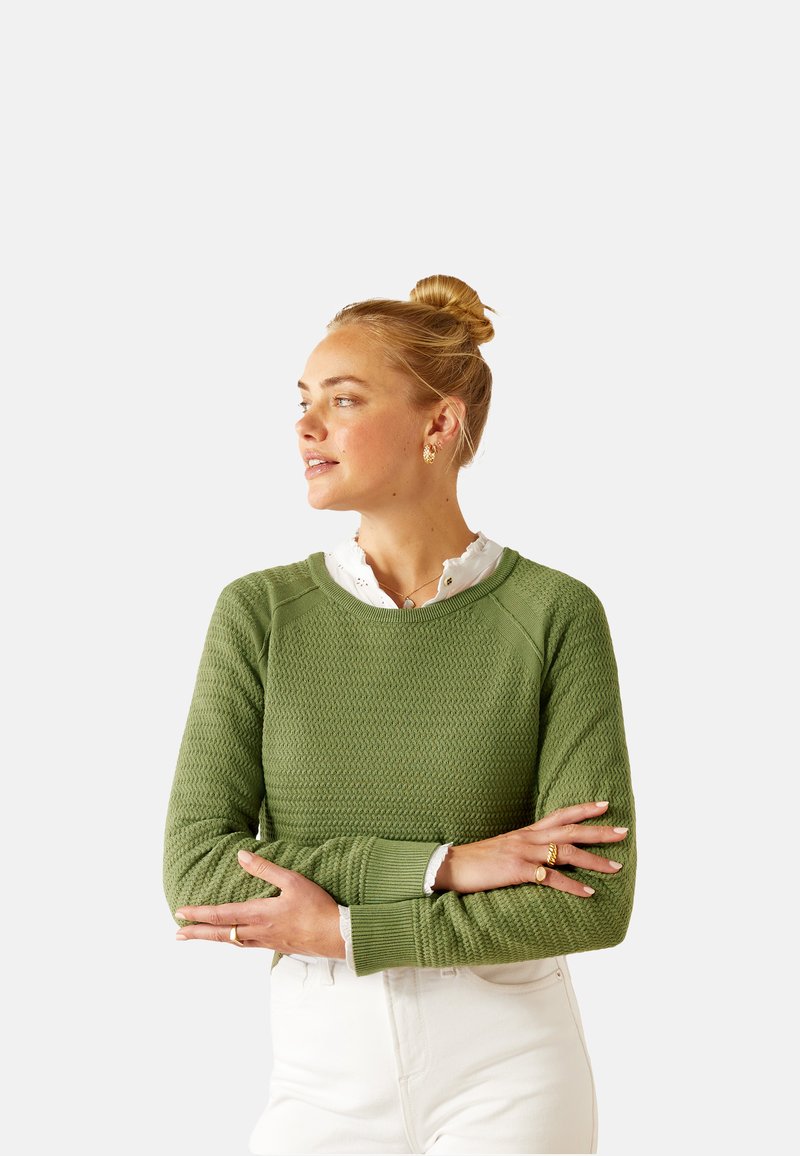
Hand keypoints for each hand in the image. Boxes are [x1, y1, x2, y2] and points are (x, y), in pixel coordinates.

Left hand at [173, 849, 345, 957]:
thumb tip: (241, 856)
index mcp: (260, 914)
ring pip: (232, 941)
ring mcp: (266, 941)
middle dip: (198, 933)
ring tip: (200, 936)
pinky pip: (246, 945)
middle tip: (178, 935)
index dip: (199, 914)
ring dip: (213, 938)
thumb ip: (266, 869)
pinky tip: (233, 938)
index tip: (181, 913)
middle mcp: (258, 931)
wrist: (336, 935)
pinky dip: (232, 941)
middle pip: (221, 933)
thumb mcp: (293, 880)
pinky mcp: (276, 945)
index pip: (222, 915)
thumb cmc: (317, 907)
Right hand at [434, 800, 628, 898]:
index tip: (606, 805)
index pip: (560, 814)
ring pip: (567, 853)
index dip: (584, 809)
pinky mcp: (518, 870)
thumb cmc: (477, 860)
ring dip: (594, 861)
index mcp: (526, 832)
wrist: (451, 865)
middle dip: (599, 832)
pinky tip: (588, 892)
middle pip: (571, 831)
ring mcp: (524, 853)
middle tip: (623, 832)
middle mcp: (528, 838)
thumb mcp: (504, 848)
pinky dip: (572, 886)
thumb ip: (525, 848)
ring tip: (615, 867)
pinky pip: (551, 878)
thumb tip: (544, 856)